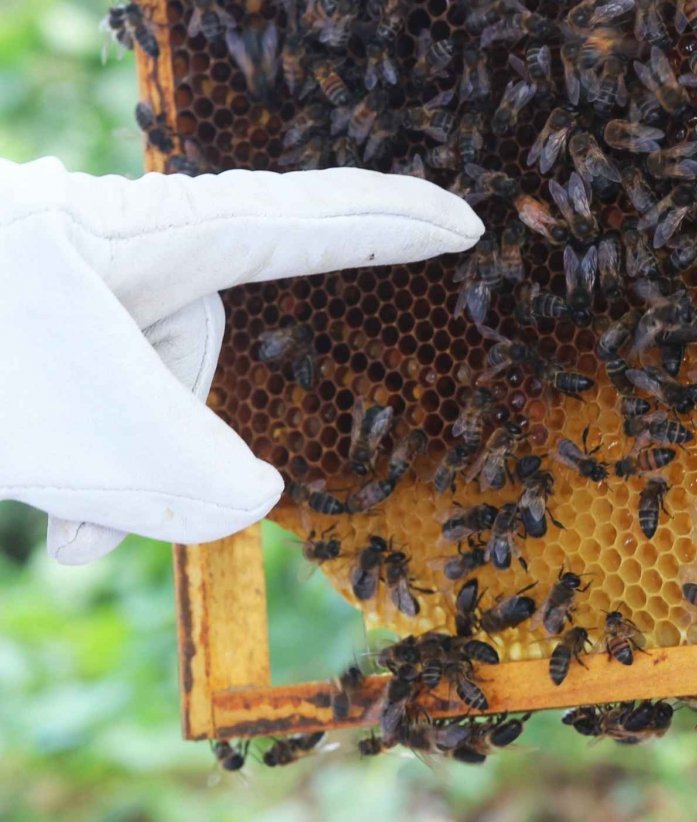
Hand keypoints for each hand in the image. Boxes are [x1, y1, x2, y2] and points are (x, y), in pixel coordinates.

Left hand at [0, 156, 481, 563]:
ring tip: (74, 535)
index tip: (468, 224)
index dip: (399, 225)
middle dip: (187, 435)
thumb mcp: (88, 430)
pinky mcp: (33, 337)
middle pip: (213, 342)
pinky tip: (62, 540)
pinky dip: (83, 476)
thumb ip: (197, 479)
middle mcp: (119, 253)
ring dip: (121, 476)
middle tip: (138, 502)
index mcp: (153, 233)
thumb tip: (250, 498)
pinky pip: (92, 411)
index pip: (312, 219)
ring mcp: (71, 293)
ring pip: (146, 395)